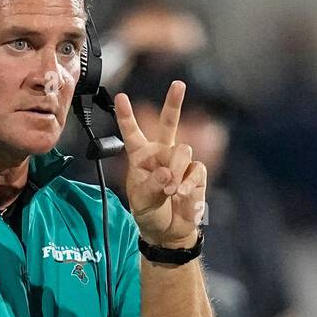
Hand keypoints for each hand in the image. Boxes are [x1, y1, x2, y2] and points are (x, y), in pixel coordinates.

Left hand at [113, 82, 206, 246]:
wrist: (169, 231)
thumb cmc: (150, 212)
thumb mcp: (141, 200)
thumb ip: (152, 184)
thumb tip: (169, 172)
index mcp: (141, 156)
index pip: (132, 133)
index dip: (126, 116)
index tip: (121, 97)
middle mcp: (162, 154)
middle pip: (169, 123)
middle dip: (174, 103)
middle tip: (179, 85)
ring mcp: (180, 162)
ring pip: (183, 151)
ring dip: (176, 170)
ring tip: (171, 191)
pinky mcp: (196, 174)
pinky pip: (196, 170)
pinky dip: (189, 183)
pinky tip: (181, 194)